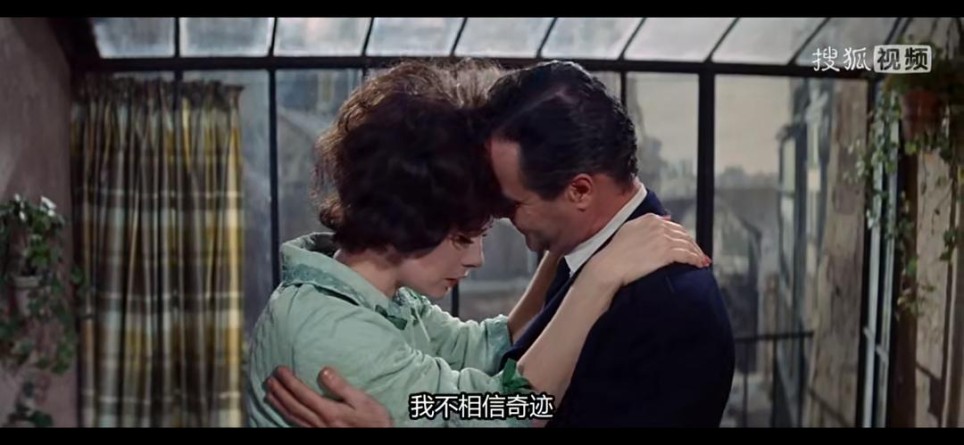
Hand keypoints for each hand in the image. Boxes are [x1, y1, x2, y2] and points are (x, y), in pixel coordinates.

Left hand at [265, 366, 392, 427]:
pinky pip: (297, 425)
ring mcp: (318, 430)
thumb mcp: (363, 401)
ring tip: (269, 393)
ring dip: (279, 404)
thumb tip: (324, 371)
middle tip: (270, 378)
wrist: (380, 437)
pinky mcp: (319, 434)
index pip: (303, 394)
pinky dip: (287, 416)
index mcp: (329, 411)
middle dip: (280, 391)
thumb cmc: (374, 420)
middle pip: (294, 405)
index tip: (280, 370)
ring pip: (292, 417)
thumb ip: (342, 387)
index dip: (289, 382)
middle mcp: (319, 422)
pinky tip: (283, 411)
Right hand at [585, 213, 709, 287]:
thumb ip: (646, 222)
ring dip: (697, 253)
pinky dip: (696, 259)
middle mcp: (659, 226)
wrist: (610, 265)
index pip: (673, 226)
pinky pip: (687, 255)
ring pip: (687, 245)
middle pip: (683, 234)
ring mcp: (664, 239)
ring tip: (701, 260)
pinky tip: (699, 264)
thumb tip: (666, 218)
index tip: (686, 244)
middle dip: (692, 244)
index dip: (682, 236)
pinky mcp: (667, 253)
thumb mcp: (629, 229)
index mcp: (650, 219)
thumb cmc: (615, 251)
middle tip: (698, 253)